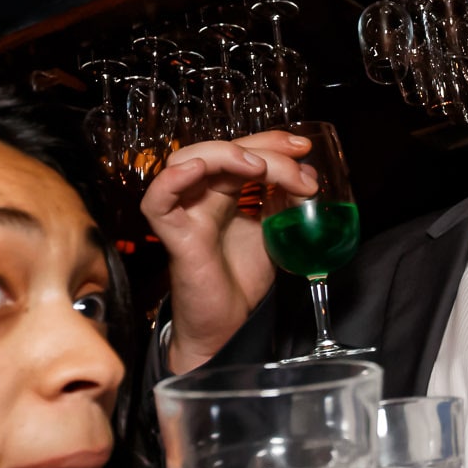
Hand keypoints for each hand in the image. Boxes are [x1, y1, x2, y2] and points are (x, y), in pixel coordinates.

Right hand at [141, 131, 317, 373]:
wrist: (228, 326)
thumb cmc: (240, 280)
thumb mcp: (273, 232)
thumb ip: (286, 203)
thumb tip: (309, 174)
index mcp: (225, 192)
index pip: (242, 150)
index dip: (271, 141)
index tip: (303, 148)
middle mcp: (202, 196)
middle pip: (221, 150)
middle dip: (262, 148)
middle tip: (296, 162)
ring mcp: (186, 214)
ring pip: (185, 160)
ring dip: (224, 155)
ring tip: (258, 168)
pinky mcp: (175, 238)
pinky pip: (158, 202)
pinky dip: (172, 180)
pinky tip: (198, 169)